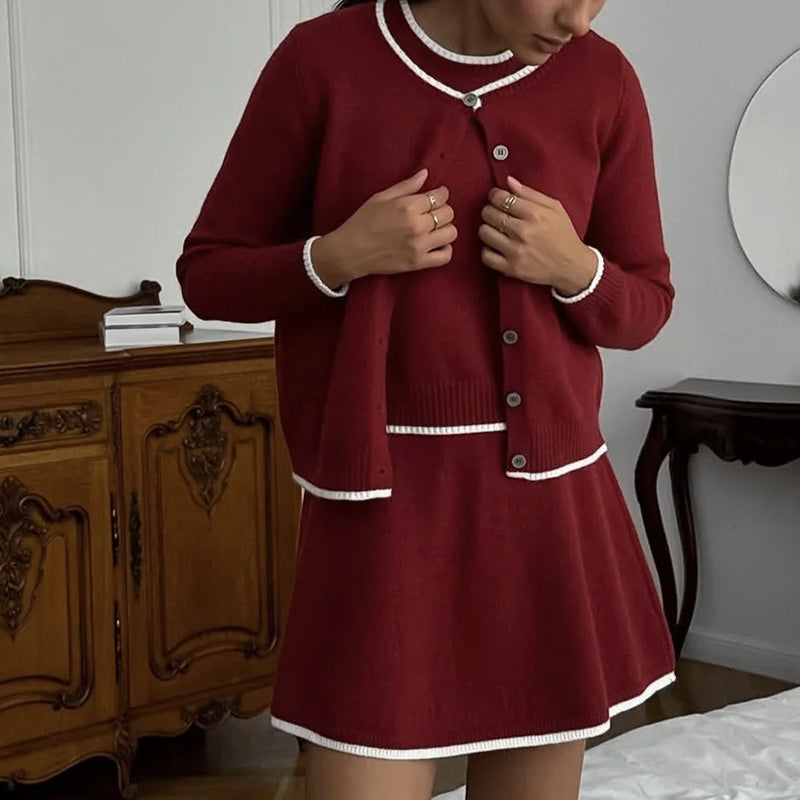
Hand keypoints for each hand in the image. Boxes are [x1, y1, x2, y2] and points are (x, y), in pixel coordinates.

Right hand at [313, 168, 457, 285]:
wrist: (350, 251)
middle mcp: (417, 225)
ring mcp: (419, 246)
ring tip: (435, 228)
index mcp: (408, 206)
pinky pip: (445, 256)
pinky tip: (437, 244)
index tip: (437, 196)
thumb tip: (425, 173)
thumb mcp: (380, 197)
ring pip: (451, 233)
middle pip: (448, 214)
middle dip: (443, 210)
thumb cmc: (362, 222)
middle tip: (433, 213)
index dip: (441, 194)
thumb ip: (406, 186)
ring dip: (446, 228)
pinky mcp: (418, 263)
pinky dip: (446, 249)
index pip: (439, 197)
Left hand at [478, 175, 596, 295]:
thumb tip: (509, 181)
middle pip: (489, 214)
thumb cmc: (563, 234)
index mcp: (535, 214)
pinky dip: (487, 250)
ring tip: (495, 229)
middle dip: (489, 210)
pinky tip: (495, 246)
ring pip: (484, 233)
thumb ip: (531, 193)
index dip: (494, 195)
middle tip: (495, 213)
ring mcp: (516, 251)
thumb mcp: (555, 208)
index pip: (501, 198)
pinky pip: (486, 256)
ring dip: (487, 229)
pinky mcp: (511, 269)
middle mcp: (523, 232)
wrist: (572, 266)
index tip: (496, 197)